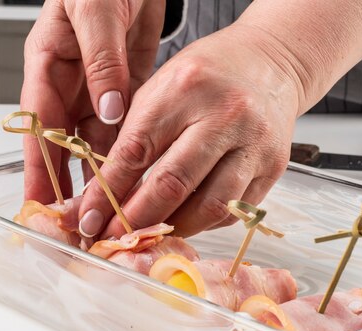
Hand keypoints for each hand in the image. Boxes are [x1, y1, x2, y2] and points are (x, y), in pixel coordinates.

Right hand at [21, 0, 164, 202]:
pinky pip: (122, 126)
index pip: (37, 127)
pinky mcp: (124, 87)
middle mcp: (70, 84)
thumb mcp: (94, 10)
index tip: (41, 204)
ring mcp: (97, 88)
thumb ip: (101, 62)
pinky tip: (134, 175)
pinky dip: (126, 152)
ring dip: (99, 174)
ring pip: (93, 140)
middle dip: (67, 183)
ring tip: (106, 208)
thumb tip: (108, 111)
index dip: (37, 168)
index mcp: (48, 65)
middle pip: (63, 143)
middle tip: (76, 221)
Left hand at [78, 24, 301, 238]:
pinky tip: (184, 220)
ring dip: (172, 228)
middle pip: (173, 184)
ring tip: (148, 234)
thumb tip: (102, 194)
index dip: (107, 192)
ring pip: (209, 206)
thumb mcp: (160, 88)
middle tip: (112, 237)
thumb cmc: (207, 76)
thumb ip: (133, 137)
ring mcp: (254, 143)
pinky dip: (203, 222)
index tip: (88, 218)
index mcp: (184, 88)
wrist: (271, 63)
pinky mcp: (274, 167)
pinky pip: (233, 210)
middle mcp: (225, 115)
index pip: (136, 151)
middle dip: (135, 219)